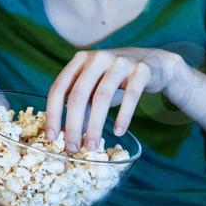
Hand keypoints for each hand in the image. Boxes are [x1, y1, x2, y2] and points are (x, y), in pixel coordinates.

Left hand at [45, 48, 185, 150]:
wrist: (153, 64)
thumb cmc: (116, 80)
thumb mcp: (94, 88)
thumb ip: (81, 107)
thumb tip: (67, 136)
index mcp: (80, 60)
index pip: (59, 88)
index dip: (53, 114)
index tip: (51, 137)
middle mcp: (97, 58)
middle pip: (79, 95)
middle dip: (73, 125)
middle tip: (73, 148)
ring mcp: (120, 62)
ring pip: (102, 97)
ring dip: (95, 126)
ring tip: (92, 146)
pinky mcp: (141, 70)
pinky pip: (130, 96)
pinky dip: (123, 116)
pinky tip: (118, 132)